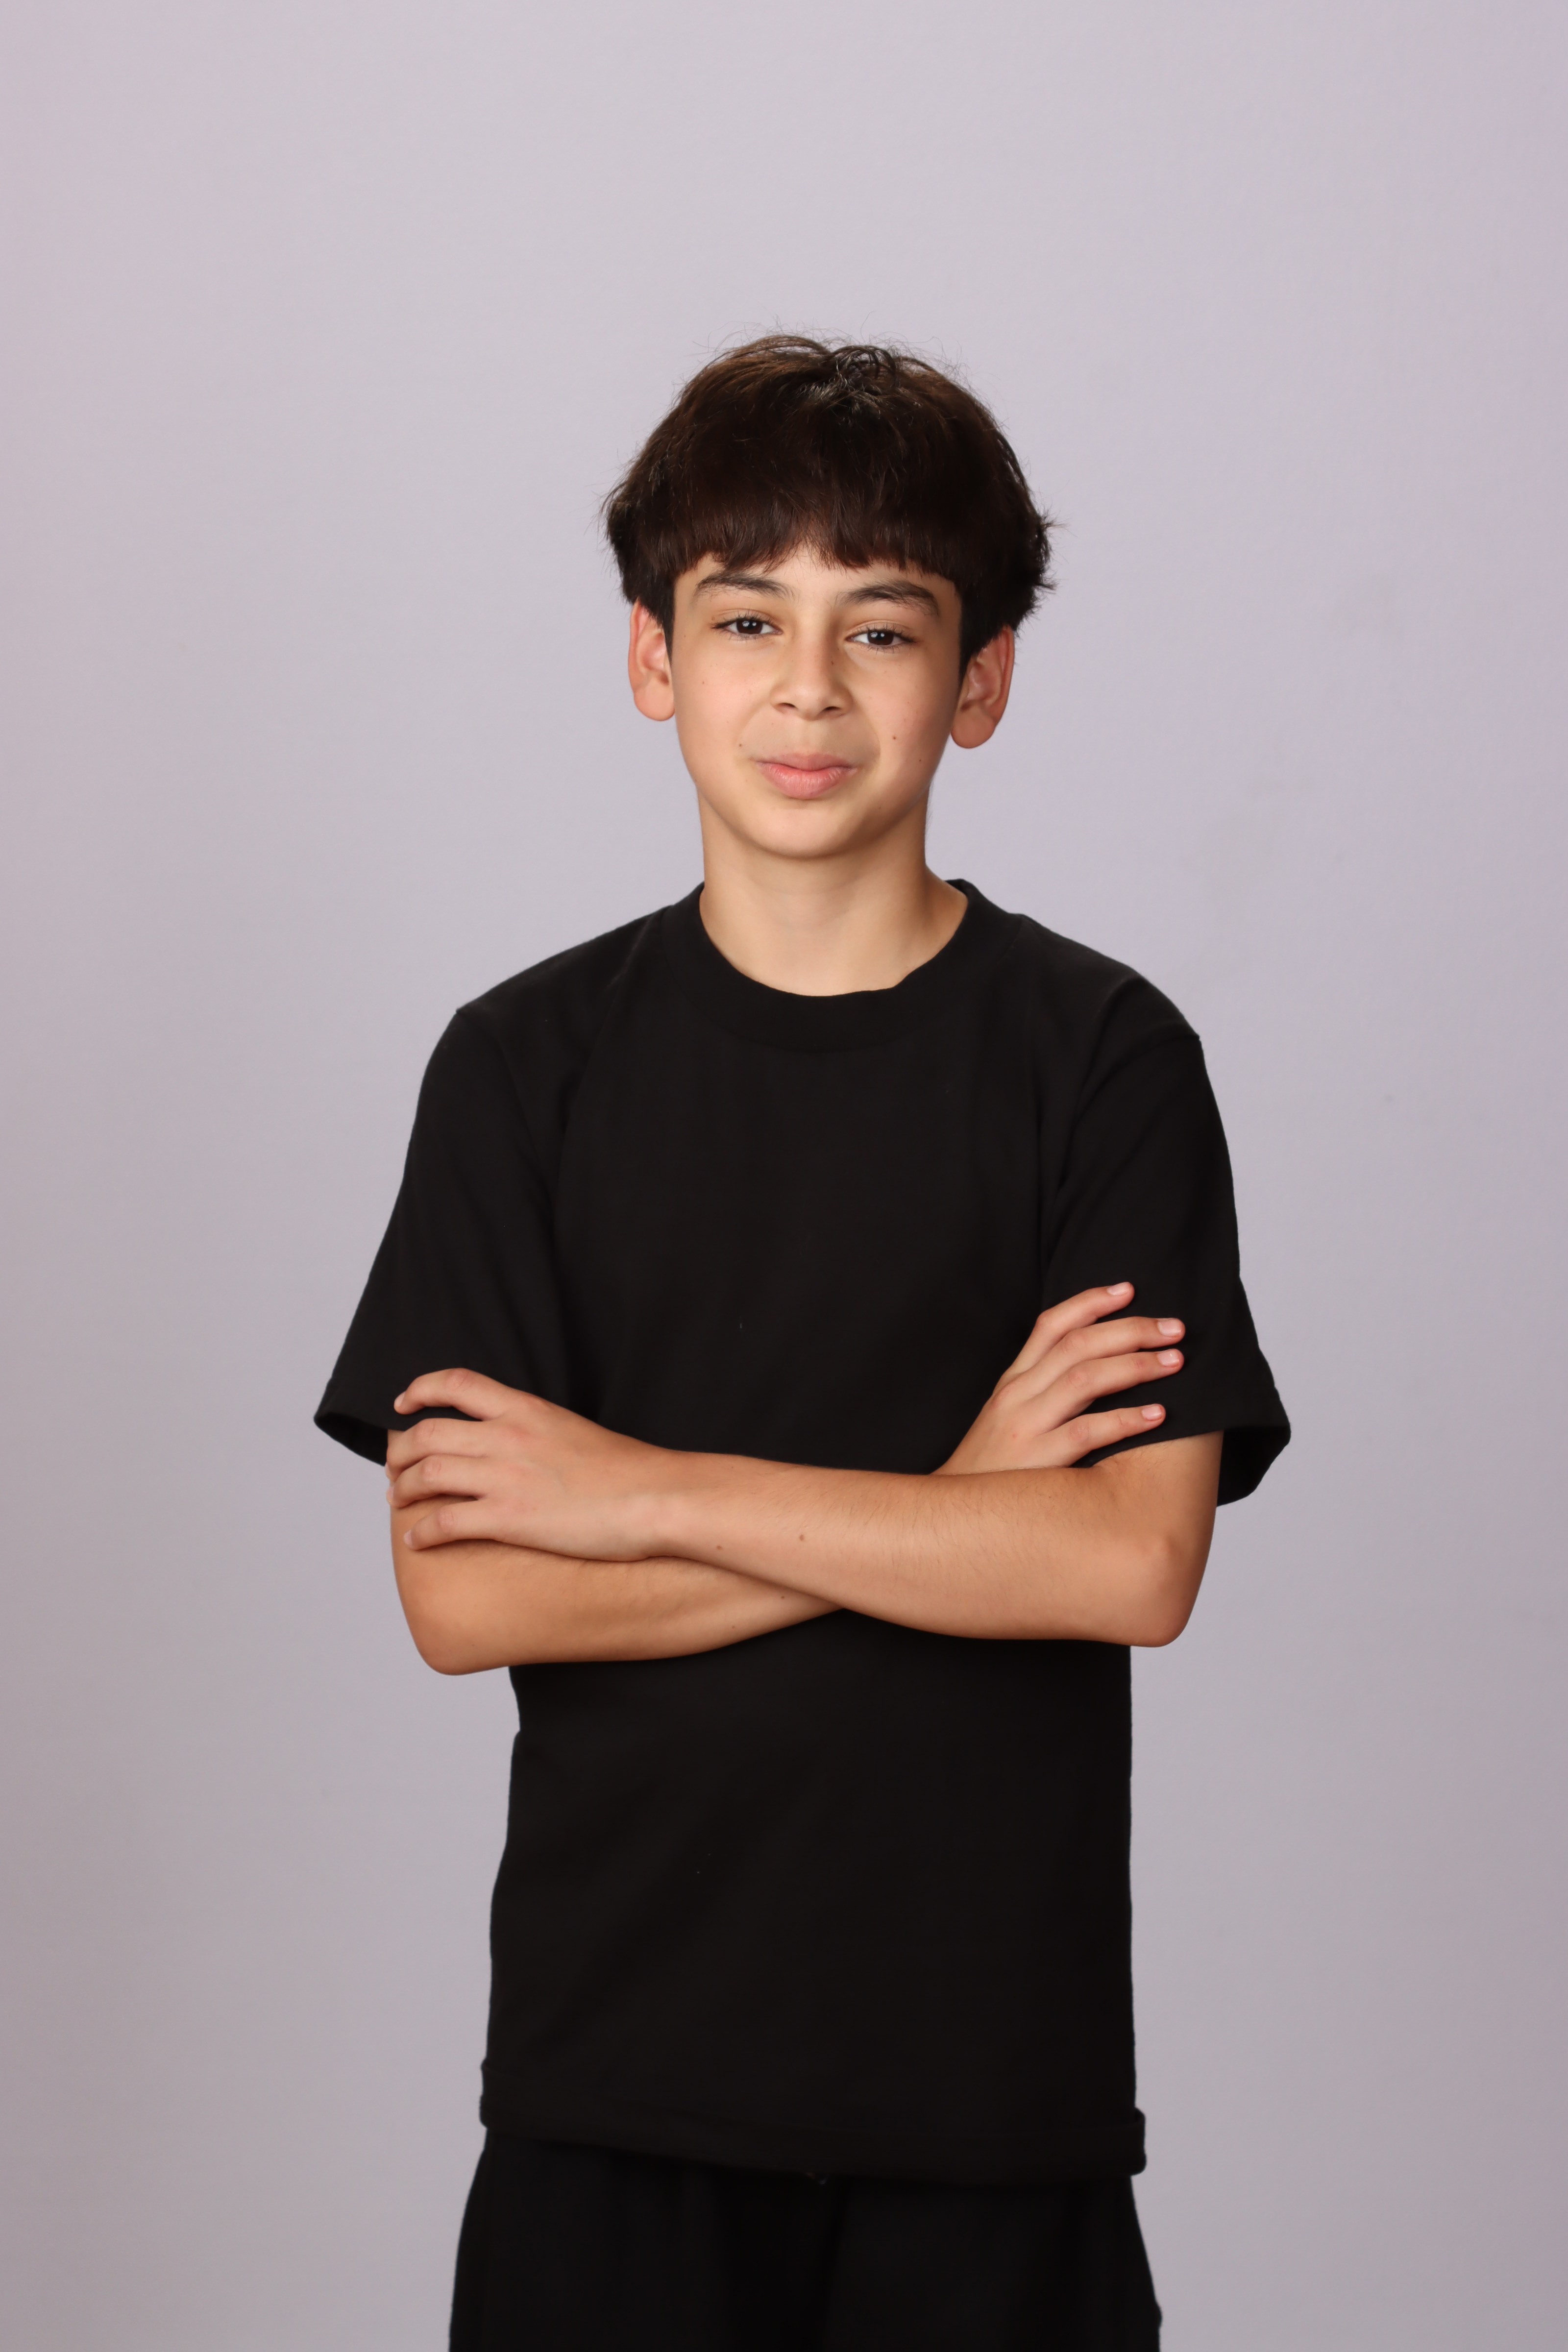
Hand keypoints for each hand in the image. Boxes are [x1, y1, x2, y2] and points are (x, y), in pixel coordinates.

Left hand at [385, 1370, 674, 1557]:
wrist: (657, 1498)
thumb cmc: (629, 1472)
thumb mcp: (575, 1432)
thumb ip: (538, 1433)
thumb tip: (519, 1446)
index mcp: (526, 1410)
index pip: (457, 1383)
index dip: (421, 1389)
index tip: (403, 1403)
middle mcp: (508, 1436)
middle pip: (428, 1432)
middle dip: (400, 1451)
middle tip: (395, 1468)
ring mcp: (506, 1477)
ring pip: (427, 1474)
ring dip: (402, 1489)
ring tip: (398, 1500)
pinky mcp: (509, 1518)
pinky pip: (445, 1522)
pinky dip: (421, 1532)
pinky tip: (416, 1541)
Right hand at [938, 1283, 1184, 1475]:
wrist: (955, 1518)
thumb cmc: (995, 1470)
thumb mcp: (1009, 1419)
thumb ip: (1043, 1391)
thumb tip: (1098, 1366)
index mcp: (1014, 1382)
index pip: (1051, 1325)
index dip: (1091, 1302)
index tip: (1129, 1290)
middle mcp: (1018, 1395)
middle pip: (1077, 1345)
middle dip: (1130, 1330)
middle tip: (1174, 1329)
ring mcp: (1025, 1426)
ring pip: (1085, 1379)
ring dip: (1136, 1366)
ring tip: (1174, 1362)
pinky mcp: (1037, 1461)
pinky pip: (1088, 1432)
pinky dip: (1125, 1420)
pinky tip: (1158, 1416)